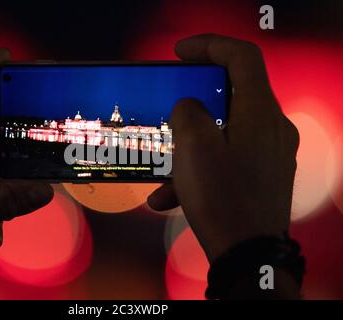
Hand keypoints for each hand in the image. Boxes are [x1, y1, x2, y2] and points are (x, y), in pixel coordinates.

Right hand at [148, 34, 298, 261]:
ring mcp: (268, 155)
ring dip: (189, 145)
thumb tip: (188, 108)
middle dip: (192, 102)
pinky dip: (197, 170)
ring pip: (223, 132)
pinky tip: (168, 196)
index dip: (209, 45)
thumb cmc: (221, 198)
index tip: (179, 52)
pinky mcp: (260, 177)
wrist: (246, 256)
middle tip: (168, 108)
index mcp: (260, 113)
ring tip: (162, 167)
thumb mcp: (193, 146)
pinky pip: (225, 160)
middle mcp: (271, 129)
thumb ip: (187, 113)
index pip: (242, 57)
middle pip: (231, 95)